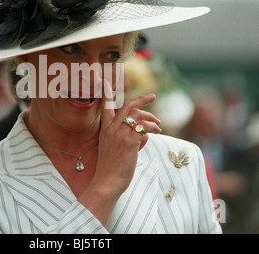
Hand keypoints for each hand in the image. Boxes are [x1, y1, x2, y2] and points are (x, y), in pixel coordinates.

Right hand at [95, 79, 160, 194]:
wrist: (107, 182)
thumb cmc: (111, 168)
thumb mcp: (114, 150)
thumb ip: (128, 139)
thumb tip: (144, 136)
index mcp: (105, 130)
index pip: (105, 106)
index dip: (107, 93)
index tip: (105, 82)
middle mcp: (111, 129)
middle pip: (127, 106)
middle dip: (141, 99)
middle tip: (152, 96)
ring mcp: (119, 134)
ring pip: (137, 115)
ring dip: (151, 118)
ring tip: (158, 125)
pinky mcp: (129, 142)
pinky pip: (144, 128)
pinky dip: (152, 128)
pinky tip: (156, 132)